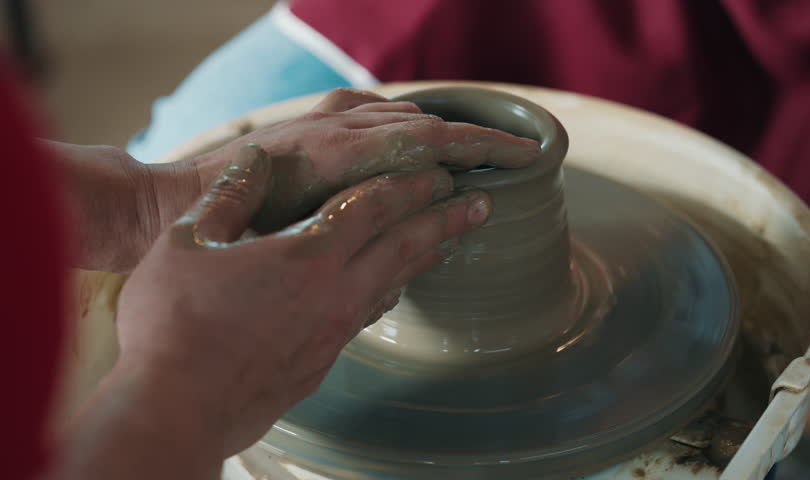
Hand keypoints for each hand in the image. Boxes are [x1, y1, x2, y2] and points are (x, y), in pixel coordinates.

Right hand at [115, 144, 490, 454]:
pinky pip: (366, 316)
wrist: (176, 409)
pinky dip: (388, 294)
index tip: (440, 170)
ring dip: (425, 257)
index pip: (373, 206)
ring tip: (448, 243)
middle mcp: (335, 293)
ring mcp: (331, 332)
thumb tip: (253, 160)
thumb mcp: (188, 243)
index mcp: (308, 255)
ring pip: (393, 285)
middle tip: (481, 205)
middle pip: (404, 246)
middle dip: (445, 220)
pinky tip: (388, 292)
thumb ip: (229, 197)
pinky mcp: (319, 363)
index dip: (408, 184)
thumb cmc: (173, 324)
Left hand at [193, 88, 539, 232]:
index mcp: (344, 148)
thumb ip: (367, 210)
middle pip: (429, 122)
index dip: (486, 146)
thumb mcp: (304, 228)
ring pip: (407, 114)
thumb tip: (431, 199)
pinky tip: (417, 140)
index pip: (435, 139)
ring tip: (478, 151)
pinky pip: (377, 112)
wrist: (178, 197)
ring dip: (447, 130)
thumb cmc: (239, 226)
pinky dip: (409, 125)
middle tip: (518, 153)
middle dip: (478, 136)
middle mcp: (341, 122)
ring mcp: (328, 116)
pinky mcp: (317, 118)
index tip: (528, 155)